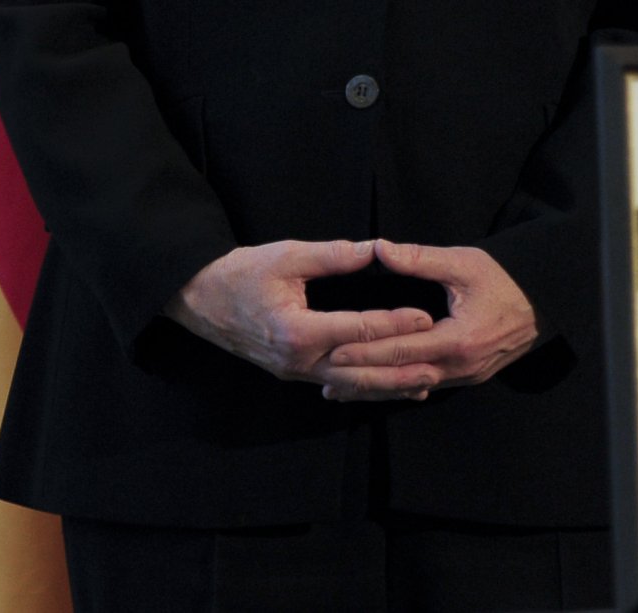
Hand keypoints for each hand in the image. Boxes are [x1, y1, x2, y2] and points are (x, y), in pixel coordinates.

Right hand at [165, 241, 434, 391]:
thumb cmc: (240, 273)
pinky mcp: (293, 372)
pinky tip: (389, 388)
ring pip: (350, 385)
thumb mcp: (285, 256)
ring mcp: (295, 371)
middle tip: (438, 364)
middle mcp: (299, 360)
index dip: (395, 323)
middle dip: (400, 368)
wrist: (198, 299)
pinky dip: (365, 388)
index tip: (427, 316)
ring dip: (387, 386)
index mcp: (298, 330)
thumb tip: (373, 249)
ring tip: (424, 384)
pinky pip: (336, 384)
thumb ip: (331, 255)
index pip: (359, 330)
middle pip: (360, 370)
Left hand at [319, 241, 542, 401]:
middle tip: (326, 375)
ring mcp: (465, 376)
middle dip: (363, 379)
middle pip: (402, 378)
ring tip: (338, 389)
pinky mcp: (467, 377)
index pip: (402, 349)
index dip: (366, 350)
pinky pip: (426, 386)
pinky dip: (398, 388)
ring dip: (375, 390)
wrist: (544, 302)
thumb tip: (379, 248)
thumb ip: (420, 259)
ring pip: (412, 388)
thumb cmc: (504, 279)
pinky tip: (374, 390)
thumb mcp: (464, 263)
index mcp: (459, 339)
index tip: (334, 349)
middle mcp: (461, 366)